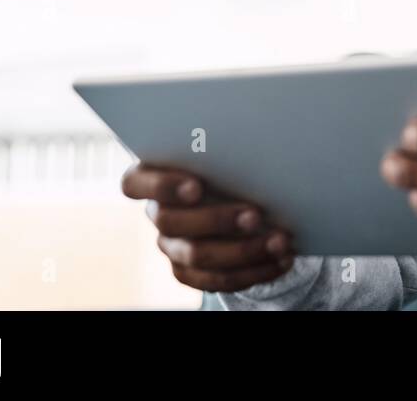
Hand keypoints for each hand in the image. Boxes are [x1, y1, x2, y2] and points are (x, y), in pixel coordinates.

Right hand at [121, 163, 294, 292]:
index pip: (133, 184)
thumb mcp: (225, 151)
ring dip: (244, 251)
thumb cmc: (229, 161)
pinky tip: (282, 259)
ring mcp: (172, 246)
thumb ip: (226, 148)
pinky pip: (218, 280)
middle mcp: (157, 213)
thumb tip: (259, 138)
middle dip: (216, 220)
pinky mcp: (190, 272)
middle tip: (255, 215)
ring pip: (197, 256)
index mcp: (152, 177)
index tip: (197, 187)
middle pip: (171, 222)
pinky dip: (254, 271)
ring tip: (280, 241)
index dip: (161, 187)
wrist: (241, 194)